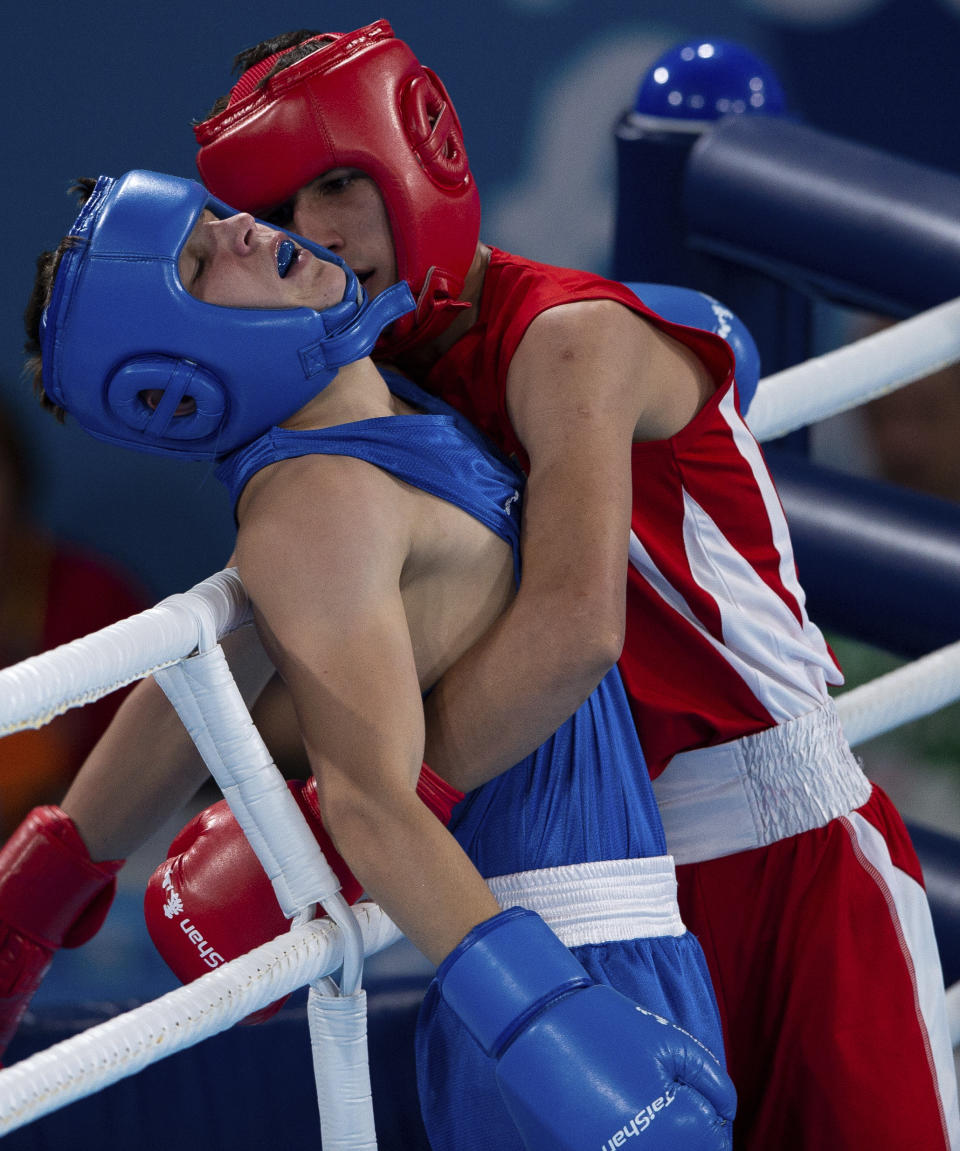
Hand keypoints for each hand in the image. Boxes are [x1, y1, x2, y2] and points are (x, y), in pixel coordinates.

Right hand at [439, 908, 734, 1150]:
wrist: (536, 1024)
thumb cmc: (607, 1027)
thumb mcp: (670, 1040)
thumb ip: (711, 1080)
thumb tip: (727, 1112)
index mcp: (678, 1131)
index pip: (711, 1143)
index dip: (704, 1118)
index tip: (685, 1094)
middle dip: (680, 1135)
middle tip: (654, 1101)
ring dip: (647, 1139)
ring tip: (629, 1108)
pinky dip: (615, 1143)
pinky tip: (606, 1122)